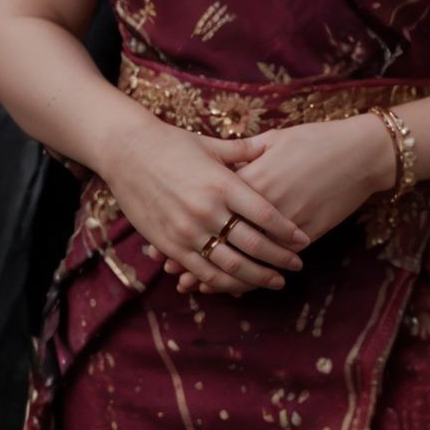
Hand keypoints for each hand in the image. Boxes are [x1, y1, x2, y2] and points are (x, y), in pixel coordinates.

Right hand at [99, 112, 309, 297]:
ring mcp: (187, 230)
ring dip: (257, 277)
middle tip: (297, 266)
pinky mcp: (169, 245)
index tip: (304, 241)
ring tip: (276, 281)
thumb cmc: (171, 144)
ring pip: (230, 264)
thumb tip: (270, 146)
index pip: (264, 214)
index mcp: (222, 184)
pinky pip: (201, 271)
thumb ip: (243, 152)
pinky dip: (223, 283)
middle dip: (280, 259)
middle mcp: (207, 210)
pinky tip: (239, 286)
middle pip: (253, 244)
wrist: (125, 152)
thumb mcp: (210, 145)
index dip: (287, 231)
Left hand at [169, 113, 393, 296]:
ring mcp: (286, 223)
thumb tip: (220, 161)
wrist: (360, 153)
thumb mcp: (275, 140)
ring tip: (197, 286)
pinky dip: (254, 276)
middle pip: (223, 236)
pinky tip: (238, 287)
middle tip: (172, 271)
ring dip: (221, 274)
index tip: (164, 240)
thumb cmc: (316, 140)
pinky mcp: (306, 235)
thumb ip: (244, 154)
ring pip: (247, 256)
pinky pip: (273, 261)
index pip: (211, 207)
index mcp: (252, 178)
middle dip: (195, 255)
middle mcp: (263, 205)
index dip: (188, 225)